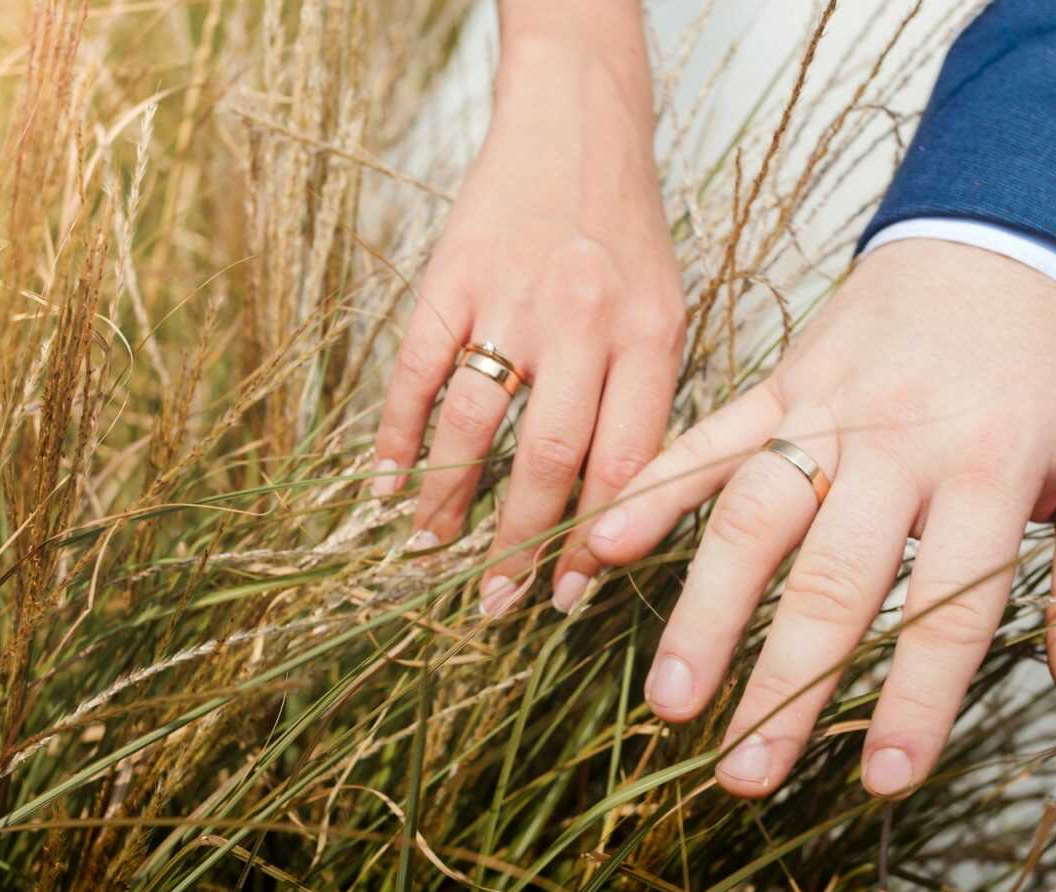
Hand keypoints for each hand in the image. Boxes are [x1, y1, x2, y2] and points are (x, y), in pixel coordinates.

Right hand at [371, 4, 683, 614]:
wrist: (577, 125)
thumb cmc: (627, 235)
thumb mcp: (667, 311)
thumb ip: (646, 400)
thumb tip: (609, 514)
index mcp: (650, 336)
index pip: (626, 462)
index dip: (596, 540)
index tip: (569, 596)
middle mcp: (585, 322)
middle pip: (551, 459)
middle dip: (521, 544)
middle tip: (497, 602)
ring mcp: (512, 299)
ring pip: (477, 426)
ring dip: (450, 503)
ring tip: (433, 554)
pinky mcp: (452, 277)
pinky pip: (417, 372)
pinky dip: (397, 435)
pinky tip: (388, 484)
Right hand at [587, 239, 1055, 797]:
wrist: (1008, 242)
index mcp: (990, 468)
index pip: (946, 607)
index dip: (915, 700)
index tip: (882, 779)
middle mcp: (899, 441)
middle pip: (833, 579)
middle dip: (787, 684)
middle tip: (747, 772)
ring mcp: (828, 407)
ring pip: (753, 516)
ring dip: (706, 610)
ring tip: (671, 699)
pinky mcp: (783, 383)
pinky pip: (710, 438)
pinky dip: (655, 490)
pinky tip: (606, 549)